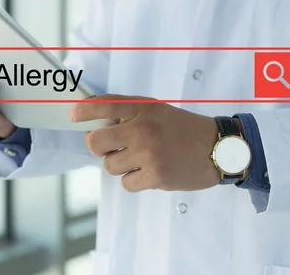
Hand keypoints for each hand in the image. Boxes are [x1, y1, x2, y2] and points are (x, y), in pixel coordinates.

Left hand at [68, 94, 220, 191]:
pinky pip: (127, 183)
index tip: (72, 115)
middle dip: (97, 146)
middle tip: (108, 147)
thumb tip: (95, 121)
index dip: (84, 110)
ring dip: (120, 165)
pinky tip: (150, 172)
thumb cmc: (184, 129)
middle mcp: (143, 129)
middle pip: (96, 143)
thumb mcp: (158, 110)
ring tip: (139, 159)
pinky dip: (134, 180)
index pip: (105, 105)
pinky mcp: (155, 177)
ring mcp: (148, 154)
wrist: (218, 148)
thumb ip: (129, 112)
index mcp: (144, 108)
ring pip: (110, 166)